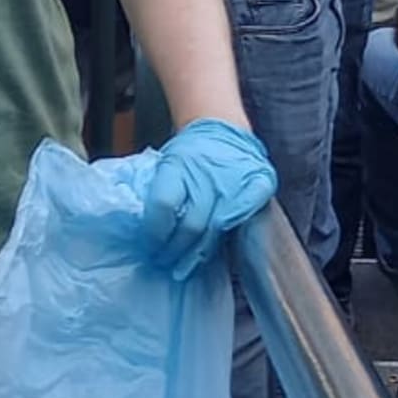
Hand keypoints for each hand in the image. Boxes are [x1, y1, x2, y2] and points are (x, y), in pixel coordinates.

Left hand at [141, 118, 277, 280]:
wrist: (222, 128)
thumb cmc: (189, 154)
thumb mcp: (166, 162)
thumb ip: (157, 190)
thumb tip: (138, 226)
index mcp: (178, 163)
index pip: (163, 205)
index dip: (154, 232)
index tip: (149, 247)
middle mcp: (208, 173)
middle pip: (189, 225)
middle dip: (173, 251)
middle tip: (164, 263)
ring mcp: (236, 180)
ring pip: (214, 232)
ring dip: (195, 256)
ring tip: (182, 268)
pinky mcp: (259, 186)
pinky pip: (240, 223)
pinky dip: (225, 241)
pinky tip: (212, 254)